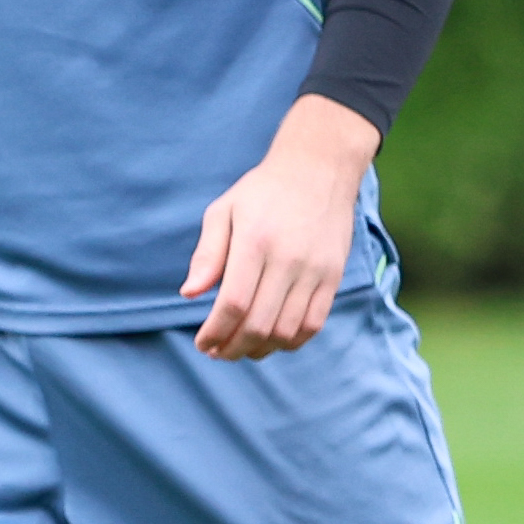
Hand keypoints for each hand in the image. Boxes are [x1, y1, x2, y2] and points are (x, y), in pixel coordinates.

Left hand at [182, 95, 380, 359]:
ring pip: (288, 331)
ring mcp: (315, 270)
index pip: (233, 303)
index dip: (215, 332)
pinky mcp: (334, 276)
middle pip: (259, 324)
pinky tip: (272, 341)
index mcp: (254, 242)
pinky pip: (314, 323)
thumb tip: (189, 294)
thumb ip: (207, 254)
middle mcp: (288, 259)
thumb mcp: (223, 211)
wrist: (319, 170)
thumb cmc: (262, 192)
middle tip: (218, 352)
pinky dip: (292, 341)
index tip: (203, 343)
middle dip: (234, 348)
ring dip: (261, 349)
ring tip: (242, 349)